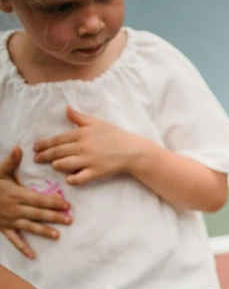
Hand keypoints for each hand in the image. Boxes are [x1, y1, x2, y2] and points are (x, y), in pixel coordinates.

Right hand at [0, 147, 71, 258]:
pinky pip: (14, 240)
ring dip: (43, 231)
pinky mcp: (4, 228)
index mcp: (16, 194)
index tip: (67, 205)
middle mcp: (15, 209)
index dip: (53, 202)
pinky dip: (23, 248)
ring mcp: (10, 220)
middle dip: (54, 217)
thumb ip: (10, 162)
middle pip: (38, 213)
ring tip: (57, 235)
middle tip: (69, 220)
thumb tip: (19, 148)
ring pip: (29, 227)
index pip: (38, 199)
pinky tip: (33, 256)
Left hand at [34, 107, 152, 185]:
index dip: (44, 144)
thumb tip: (66, 108)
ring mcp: (89, 160)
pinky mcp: (95, 172)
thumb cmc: (115, 135)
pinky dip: (70, 179)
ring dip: (56, 166)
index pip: (57, 139)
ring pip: (64, 165)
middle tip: (37, 159)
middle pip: (57, 152)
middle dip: (44, 156)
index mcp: (82, 133)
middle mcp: (83, 147)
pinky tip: (69, 178)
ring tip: (54, 165)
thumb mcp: (97, 123)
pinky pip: (78, 178)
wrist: (132, 150)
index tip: (36, 148)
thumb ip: (80, 117)